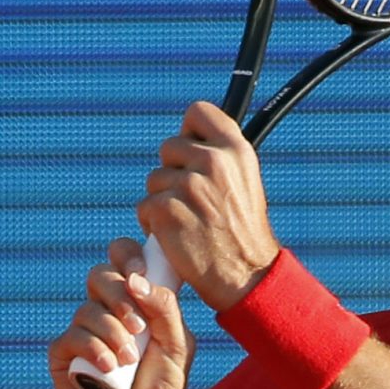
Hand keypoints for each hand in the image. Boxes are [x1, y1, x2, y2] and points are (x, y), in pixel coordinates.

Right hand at [47, 238, 192, 388]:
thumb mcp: (178, 349)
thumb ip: (166, 310)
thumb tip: (137, 280)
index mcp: (136, 302)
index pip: (123, 258)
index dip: (127, 256)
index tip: (140, 273)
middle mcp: (107, 311)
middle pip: (100, 275)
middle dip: (119, 296)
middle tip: (138, 327)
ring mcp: (83, 332)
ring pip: (87, 308)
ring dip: (111, 332)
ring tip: (128, 361)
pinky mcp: (63, 355)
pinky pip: (71, 337)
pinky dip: (92, 349)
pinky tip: (109, 368)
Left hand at [139, 101, 281, 309]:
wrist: (244, 276)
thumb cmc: (241, 232)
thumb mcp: (243, 182)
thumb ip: (219, 156)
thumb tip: (189, 135)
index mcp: (235, 150)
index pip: (198, 112)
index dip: (190, 131)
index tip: (193, 150)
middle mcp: (213, 161)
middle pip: (169, 147)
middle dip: (173, 172)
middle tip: (192, 200)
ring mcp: (188, 185)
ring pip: (154, 179)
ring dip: (163, 200)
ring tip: (187, 221)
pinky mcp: (166, 210)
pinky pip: (145, 207)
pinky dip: (153, 224)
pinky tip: (174, 237)